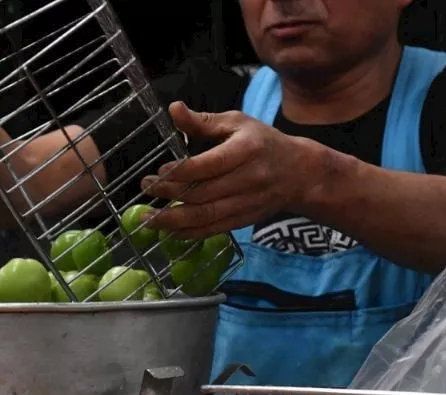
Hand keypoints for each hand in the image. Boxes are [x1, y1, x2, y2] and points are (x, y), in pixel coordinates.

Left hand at [142, 102, 329, 239]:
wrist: (299, 173)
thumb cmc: (263, 143)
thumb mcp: (237, 123)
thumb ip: (203, 121)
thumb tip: (173, 109)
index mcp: (246, 151)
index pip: (209, 165)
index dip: (181, 172)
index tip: (159, 171)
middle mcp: (248, 180)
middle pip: (203, 193)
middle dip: (170, 194)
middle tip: (146, 188)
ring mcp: (246, 204)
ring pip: (205, 216)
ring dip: (173, 221)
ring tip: (147, 218)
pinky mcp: (244, 220)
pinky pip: (213, 230)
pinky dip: (189, 233)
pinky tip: (168, 231)